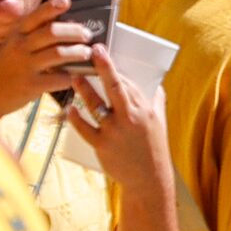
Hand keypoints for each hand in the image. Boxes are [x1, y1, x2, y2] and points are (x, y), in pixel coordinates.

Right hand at [0, 0, 97, 121]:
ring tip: (86, 53)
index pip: (36, 16)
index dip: (52, 7)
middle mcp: (20, 47)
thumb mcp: (13, 45)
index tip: (67, 1)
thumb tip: (60, 24)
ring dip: (76, 52)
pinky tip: (75, 76)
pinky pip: (57, 79)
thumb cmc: (5, 67)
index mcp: (17, 34)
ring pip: (58, 54)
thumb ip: (32, 35)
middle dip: (74, 31)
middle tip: (87, 34)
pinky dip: (69, 77)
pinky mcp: (30, 86)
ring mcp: (25, 66)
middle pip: (52, 32)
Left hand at [61, 53, 169, 192]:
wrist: (149, 179)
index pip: (127, 83)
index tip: (102, 52)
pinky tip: (70, 108)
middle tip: (92, 50)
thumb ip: (157, 103)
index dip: (113, 67)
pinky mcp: (102, 146)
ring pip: (95, 104)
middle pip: (114, 86)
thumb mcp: (161, 123)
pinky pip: (85, 128)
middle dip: (103, 66)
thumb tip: (158, 87)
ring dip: (84, 88)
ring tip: (74, 76)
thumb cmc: (155, 149)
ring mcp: (114, 131)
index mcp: (143, 110)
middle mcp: (129, 117)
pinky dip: (76, 118)